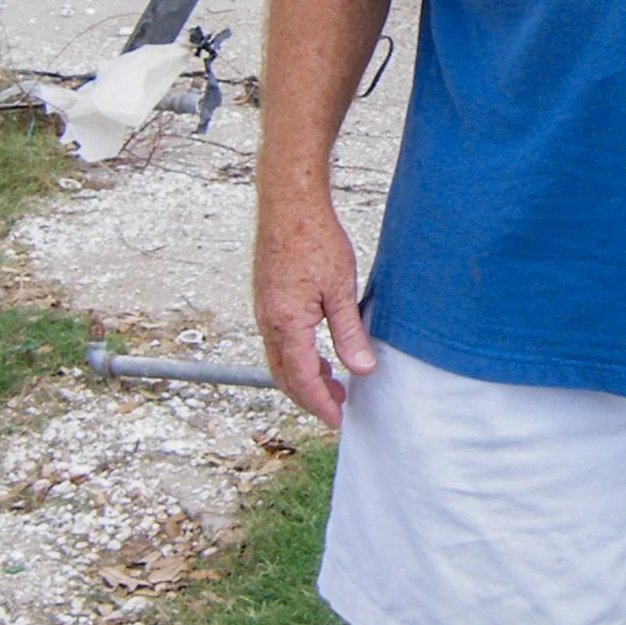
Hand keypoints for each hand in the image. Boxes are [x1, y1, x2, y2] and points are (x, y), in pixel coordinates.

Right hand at [254, 203, 376, 429]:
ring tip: (332, 385)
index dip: (320, 404)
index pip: (302, 379)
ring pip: (279, 359)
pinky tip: (317, 353)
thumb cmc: (314, 239)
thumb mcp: (340, 290)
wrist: (288, 203)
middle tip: (336, 409)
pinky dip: (296, 357)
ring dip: (303, 377)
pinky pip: (278, 341)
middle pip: (285, 376)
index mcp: (286, 325)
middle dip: (310, 397)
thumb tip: (361, 370)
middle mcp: (268, 322)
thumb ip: (349, 333)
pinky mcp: (267, 299)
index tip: (338, 421)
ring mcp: (264, 311)